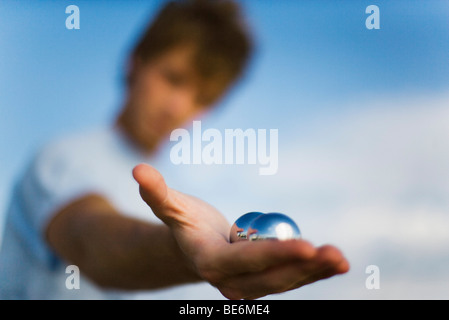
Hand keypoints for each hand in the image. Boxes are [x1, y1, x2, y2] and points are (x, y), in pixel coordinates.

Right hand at [133, 163, 348, 299]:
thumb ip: (157, 192)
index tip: (306, 245)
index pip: (245, 261)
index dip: (274, 254)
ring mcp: (249, 287)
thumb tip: (137, 169)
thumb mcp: (171, 206)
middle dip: (304, 267)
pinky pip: (290, 277)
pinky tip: (334, 262)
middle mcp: (231, 283)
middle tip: (335, 255)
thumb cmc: (183, 222)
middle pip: (272, 277)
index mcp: (210, 263)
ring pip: (286, 281)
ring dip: (315, 272)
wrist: (193, 247)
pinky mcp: (263, 282)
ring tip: (342, 260)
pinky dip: (312, 271)